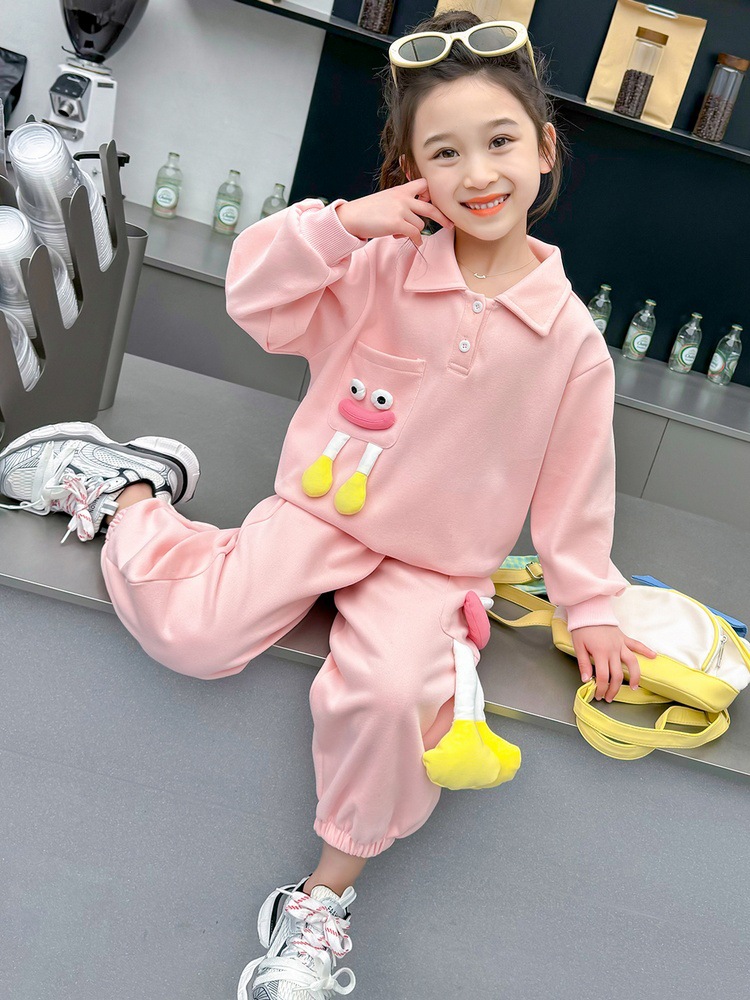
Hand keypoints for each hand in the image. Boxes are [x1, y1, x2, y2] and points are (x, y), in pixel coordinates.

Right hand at [334, 178, 453, 246]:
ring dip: (413, 232)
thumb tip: (413, 223)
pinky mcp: (397, 223)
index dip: (429, 195)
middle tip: (450, 224)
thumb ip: (400, 205)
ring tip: (399, 232)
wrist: (351, 217)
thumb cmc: (367, 211)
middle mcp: (403, 198)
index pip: (423, 185)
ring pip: (420, 225)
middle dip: (442, 216)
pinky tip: (412, 241)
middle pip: (430, 206)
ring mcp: (400, 210)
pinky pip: (415, 234)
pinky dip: (416, 239)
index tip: (429, 204)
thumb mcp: (385, 201)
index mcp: (400, 190)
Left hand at [570, 625, 657, 701]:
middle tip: (609, 697)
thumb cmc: (582, 628)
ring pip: (632, 663)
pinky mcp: (624, 638)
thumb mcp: (578, 646)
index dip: (601, 688)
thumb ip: (583, 664)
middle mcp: (613, 651)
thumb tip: (586, 680)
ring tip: (634, 687)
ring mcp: (621, 644)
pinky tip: (654, 656)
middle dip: (614, 689)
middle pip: (617, 675)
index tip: (598, 695)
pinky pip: (637, 645)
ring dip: (634, 676)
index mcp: (600, 653)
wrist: (589, 610)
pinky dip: (646, 650)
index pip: (603, 676)